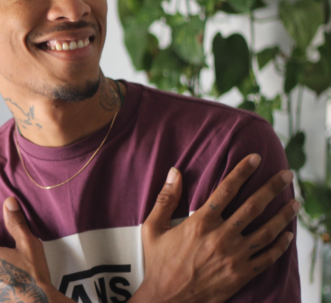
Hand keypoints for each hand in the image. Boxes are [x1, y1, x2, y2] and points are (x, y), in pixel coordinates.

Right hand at [132, 154, 298, 302]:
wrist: (169, 300)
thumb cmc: (159, 263)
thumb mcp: (153, 228)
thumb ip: (165, 199)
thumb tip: (174, 172)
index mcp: (200, 223)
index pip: (226, 190)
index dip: (242, 171)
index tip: (256, 159)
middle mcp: (221, 237)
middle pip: (253, 207)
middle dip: (272, 188)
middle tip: (286, 175)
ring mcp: (234, 257)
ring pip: (266, 231)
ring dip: (283, 215)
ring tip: (295, 203)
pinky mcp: (242, 275)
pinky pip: (267, 257)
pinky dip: (280, 245)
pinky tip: (288, 235)